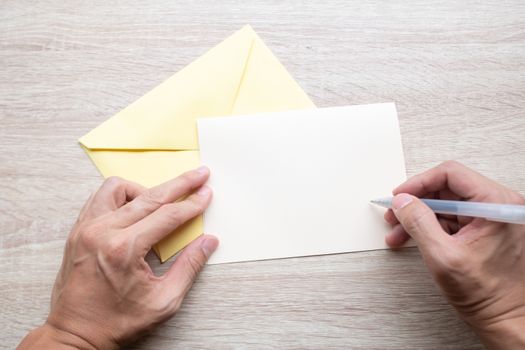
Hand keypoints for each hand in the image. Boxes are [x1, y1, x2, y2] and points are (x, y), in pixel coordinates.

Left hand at [17, 166, 217, 349]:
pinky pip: (100, 198)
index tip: (207, 194)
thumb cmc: (116, 322)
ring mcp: (86, 229)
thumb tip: (208, 242)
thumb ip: (189, 267)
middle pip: (149, 196)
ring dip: (145, 189)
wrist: (75, 334)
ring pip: (118, 188)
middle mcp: (102, 232)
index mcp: (124, 250)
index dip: (192, 204)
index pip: (168, 216)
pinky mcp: (78, 231)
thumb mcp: (163, 301)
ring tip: (161, 200)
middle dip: (180, 184)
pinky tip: (134, 206)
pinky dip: (121, 197)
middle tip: (199, 175)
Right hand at [385, 161, 524, 348]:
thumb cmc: (488, 295)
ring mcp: (492, 218)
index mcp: (497, 205)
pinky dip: (430, 226)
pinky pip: (452, 218)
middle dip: (416, 202)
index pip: (451, 174)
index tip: (400, 195)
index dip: (419, 183)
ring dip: (419, 216)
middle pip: (447, 188)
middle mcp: (498, 206)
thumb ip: (419, 223)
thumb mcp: (443, 256)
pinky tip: (412, 237)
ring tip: (398, 231)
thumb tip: (402, 201)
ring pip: (446, 204)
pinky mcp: (484, 229)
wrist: (506, 320)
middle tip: (394, 213)